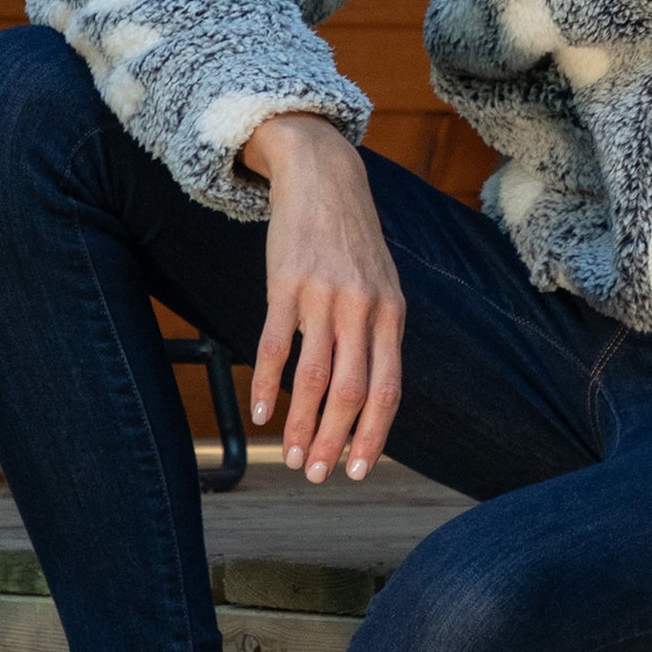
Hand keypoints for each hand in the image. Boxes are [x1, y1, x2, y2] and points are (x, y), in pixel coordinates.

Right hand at [240, 113, 404, 482]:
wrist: (325, 176)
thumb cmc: (353, 241)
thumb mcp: (382, 284)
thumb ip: (379, 334)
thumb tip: (371, 395)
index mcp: (391, 313)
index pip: (388, 389)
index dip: (373, 435)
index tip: (359, 471)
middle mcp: (362, 308)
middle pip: (351, 392)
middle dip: (335, 442)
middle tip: (316, 475)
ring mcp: (323, 296)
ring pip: (313, 377)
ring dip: (301, 424)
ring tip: (291, 455)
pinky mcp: (285, 284)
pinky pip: (274, 345)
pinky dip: (265, 383)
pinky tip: (260, 411)